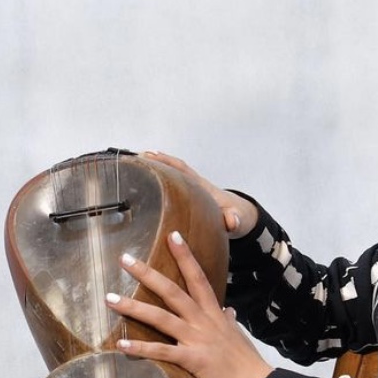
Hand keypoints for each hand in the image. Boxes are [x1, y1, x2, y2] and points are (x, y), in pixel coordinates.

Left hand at [110, 232, 272, 377]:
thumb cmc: (248, 365)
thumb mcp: (238, 337)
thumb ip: (230, 321)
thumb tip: (229, 310)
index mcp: (215, 314)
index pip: (198, 277)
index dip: (185, 255)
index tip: (172, 235)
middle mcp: (204, 321)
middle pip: (173, 291)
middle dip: (147, 273)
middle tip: (124, 259)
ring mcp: (198, 340)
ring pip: (161, 317)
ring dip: (133, 307)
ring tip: (109, 298)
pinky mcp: (193, 361)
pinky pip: (162, 352)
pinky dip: (140, 349)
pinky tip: (120, 346)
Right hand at [141, 152, 258, 237]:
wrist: (242, 218)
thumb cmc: (237, 217)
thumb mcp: (236, 221)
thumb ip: (233, 221)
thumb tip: (231, 220)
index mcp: (203, 188)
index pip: (182, 170)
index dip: (166, 163)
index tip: (150, 157)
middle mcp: (196, 186)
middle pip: (173, 168)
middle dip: (156, 161)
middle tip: (135, 159)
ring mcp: (192, 191)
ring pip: (172, 175)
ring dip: (156, 169)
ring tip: (135, 167)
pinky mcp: (190, 198)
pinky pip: (172, 186)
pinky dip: (160, 182)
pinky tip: (146, 187)